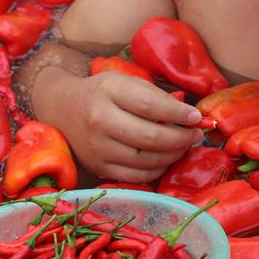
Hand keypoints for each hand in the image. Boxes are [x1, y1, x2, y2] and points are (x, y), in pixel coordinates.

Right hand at [35, 68, 203, 182]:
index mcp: (109, 92)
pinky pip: (137, 176)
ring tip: (183, 145)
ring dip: (173, 155)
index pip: (150, 106)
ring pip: (146, 160)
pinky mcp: (98, 168)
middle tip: (195, 135)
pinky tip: (165, 158)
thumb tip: (189, 115)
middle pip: (151, 137)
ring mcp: (97, 148)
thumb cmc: (102, 93)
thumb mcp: (125, 82)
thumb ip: (155, 95)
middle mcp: (100, 120)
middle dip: (181, 138)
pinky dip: (157, 169)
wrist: (61, 109)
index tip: (197, 117)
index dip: (178, 115)